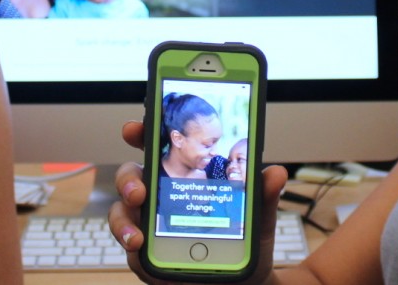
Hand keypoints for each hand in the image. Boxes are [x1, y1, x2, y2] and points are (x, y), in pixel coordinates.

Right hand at [108, 120, 287, 284]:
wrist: (243, 281)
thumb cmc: (243, 242)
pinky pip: (130, 245)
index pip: (158, 147)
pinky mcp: (147, 254)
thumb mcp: (258, 218)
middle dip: (128, 179)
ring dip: (124, 218)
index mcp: (184, 176)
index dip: (143, 133)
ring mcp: (150, 224)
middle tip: (140, 190)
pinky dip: (130, 242)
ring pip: (122, 211)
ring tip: (138, 233)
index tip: (135, 128)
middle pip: (132, 177)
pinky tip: (139, 245)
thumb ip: (263, 196)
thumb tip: (275, 173)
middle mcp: (160, 196)